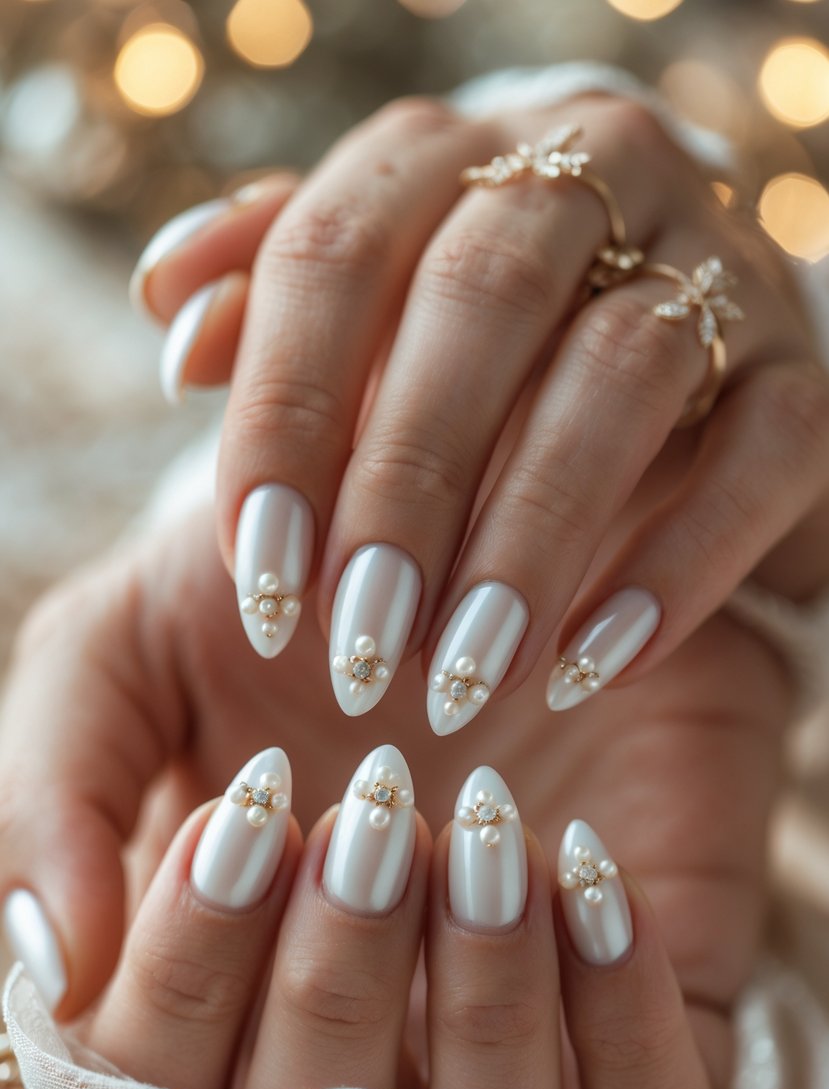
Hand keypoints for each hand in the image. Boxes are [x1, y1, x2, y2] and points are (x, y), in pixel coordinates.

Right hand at [0, 505, 788, 1088]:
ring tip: (482, 824)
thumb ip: (56, 791)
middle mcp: (352, 1046)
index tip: (248, 806)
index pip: (162, 1087)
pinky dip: (619, 1020)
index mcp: (214, 988)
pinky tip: (587, 869)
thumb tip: (55, 966)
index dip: (191, 966)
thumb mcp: (125, 655)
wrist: (477, 530)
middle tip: (373, 803)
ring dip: (480, 995)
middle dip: (336, 974)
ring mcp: (507, 1054)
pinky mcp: (647, 1038)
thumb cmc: (285, 602)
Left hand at [131, 92, 828, 731]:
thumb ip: (275, 299)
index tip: (256, 570)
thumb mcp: (372, 301)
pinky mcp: (800, 370)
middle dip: (404, 483)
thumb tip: (175, 330)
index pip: (335, 251)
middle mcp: (590, 171)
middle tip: (356, 638)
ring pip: (620, 375)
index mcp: (452, 153)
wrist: (678, 320)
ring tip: (461, 668)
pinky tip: (588, 661)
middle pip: (479, 301)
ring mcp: (713, 261)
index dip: (283, 415)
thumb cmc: (485, 332)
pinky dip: (677, 565)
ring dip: (529, 536)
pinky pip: (760, 454)